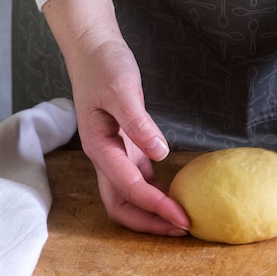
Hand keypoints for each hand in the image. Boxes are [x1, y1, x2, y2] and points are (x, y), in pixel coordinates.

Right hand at [43, 0, 189, 235]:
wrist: (93, 48)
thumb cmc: (104, 66)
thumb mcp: (122, 91)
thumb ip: (138, 124)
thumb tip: (160, 154)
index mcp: (100, 147)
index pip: (130, 189)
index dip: (157, 207)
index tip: (183, 217)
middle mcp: (104, 155)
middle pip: (121, 204)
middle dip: (149, 221)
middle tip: (181, 227)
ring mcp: (113, 151)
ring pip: (127, 194)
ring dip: (151, 209)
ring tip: (179, 216)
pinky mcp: (123, 143)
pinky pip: (135, 177)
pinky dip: (152, 190)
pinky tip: (171, 190)